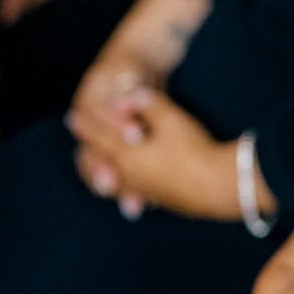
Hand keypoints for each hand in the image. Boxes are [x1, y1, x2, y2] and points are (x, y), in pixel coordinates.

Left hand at [68, 84, 247, 220]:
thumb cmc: (193, 150)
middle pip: (105, 164)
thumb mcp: (171, 120)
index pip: (100, 138)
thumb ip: (149, 104)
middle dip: (92, 156)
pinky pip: (139, 192)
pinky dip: (131, 188)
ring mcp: (148, 190)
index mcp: (127, 156)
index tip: (73, 119)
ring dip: (110, 174)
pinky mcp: (165, 199)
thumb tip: (132, 95)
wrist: (221, 186)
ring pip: (121, 182)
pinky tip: (138, 191)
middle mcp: (132, 176)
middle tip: (79, 151)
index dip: (87, 127)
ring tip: (105, 174)